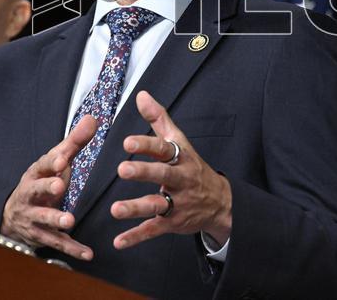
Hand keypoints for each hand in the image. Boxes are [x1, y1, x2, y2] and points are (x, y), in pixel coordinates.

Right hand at [0, 114, 97, 259]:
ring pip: (43, 219)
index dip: (52, 162)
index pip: (42, 165)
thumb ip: (74, 142)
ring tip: (69, 220)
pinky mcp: (41, 237)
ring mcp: (33, 217)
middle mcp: (30, 195)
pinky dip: (72, 248)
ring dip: (55, 220)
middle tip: (59, 187)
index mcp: (35, 173)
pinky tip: (88, 253)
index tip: (63, 159)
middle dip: (47, 188)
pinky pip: (57, 243)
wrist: (13, 215)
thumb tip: (93, 118)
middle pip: (36, 190)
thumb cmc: (41, 182)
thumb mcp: (55, 162)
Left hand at [110, 91, 231, 249]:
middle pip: (163, 175)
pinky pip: (154, 230)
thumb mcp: (179, 142)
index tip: (127, 142)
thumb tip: (141, 96)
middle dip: (144, 173)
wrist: (221, 202)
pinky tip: (119, 242)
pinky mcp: (173, 223)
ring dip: (136, 208)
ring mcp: (178, 203)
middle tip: (123, 170)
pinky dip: (136, 237)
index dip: (146, 146)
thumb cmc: (192, 167)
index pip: (164, 149)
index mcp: (180, 158)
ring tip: (115, 209)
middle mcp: (181, 180)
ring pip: (157, 205)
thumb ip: (159, 119)